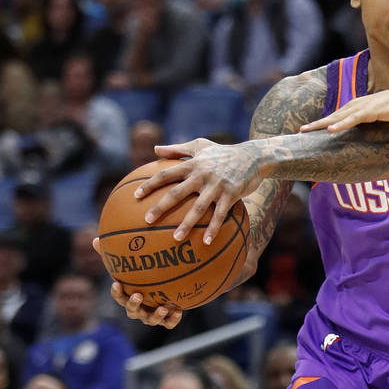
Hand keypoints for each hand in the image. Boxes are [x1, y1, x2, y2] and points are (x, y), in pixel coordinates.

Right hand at [94, 234, 183, 327]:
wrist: (166, 288)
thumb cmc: (142, 276)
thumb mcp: (129, 265)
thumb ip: (114, 255)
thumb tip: (94, 239)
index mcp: (128, 297)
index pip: (119, 297)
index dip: (117, 292)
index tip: (116, 283)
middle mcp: (138, 309)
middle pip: (132, 311)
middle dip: (133, 304)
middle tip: (137, 296)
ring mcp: (151, 315)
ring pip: (150, 320)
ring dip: (156, 315)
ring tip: (162, 307)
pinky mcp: (166, 319)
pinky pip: (168, 323)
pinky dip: (172, 319)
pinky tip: (178, 310)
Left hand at [133, 139, 263, 243]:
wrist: (253, 156)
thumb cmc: (224, 152)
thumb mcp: (200, 145)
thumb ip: (177, 149)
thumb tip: (154, 149)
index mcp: (192, 164)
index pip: (166, 174)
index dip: (150, 185)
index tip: (136, 197)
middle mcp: (202, 175)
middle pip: (177, 192)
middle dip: (161, 207)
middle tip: (147, 221)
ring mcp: (217, 186)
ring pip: (198, 208)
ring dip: (186, 224)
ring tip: (176, 239)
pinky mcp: (231, 194)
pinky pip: (220, 215)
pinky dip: (213, 229)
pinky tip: (207, 242)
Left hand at [301, 86, 388, 132]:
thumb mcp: (380, 118)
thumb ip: (370, 123)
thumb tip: (367, 135)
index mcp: (358, 107)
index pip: (337, 116)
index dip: (323, 122)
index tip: (311, 130)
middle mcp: (357, 105)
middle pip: (332, 115)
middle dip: (316, 124)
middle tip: (301, 131)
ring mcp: (363, 107)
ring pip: (338, 117)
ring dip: (323, 124)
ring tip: (308, 130)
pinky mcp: (371, 112)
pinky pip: (353, 119)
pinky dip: (341, 124)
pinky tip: (330, 130)